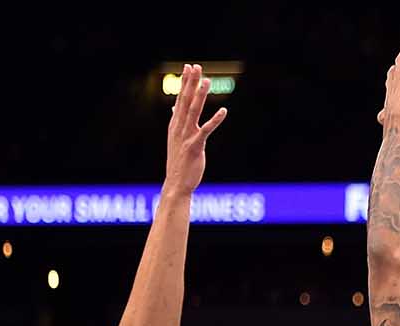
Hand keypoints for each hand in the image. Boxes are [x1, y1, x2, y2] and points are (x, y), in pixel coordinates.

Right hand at [164, 64, 227, 197]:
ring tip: (207, 81)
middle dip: (191, 83)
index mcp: (175, 125)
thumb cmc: (178, 162)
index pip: (179, 99)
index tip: (188, 67)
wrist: (176, 184)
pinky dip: (215, 120)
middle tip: (196, 66)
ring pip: (194, 112)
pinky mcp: (195, 147)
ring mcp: (186, 137)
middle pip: (185, 101)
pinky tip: (224, 111)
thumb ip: (177, 121)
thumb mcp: (176, 139)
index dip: (184, 83)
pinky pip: (206, 131)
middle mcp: (179, 128)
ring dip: (200, 95)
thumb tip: (175, 108)